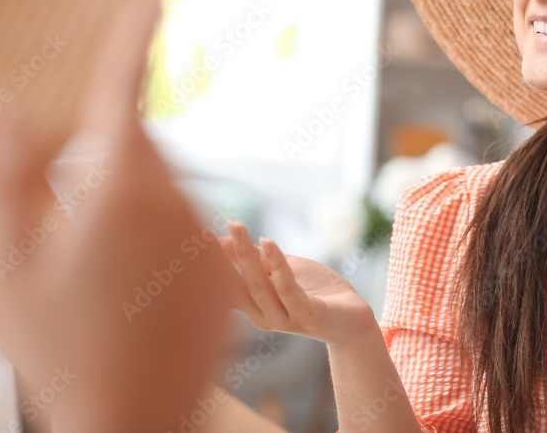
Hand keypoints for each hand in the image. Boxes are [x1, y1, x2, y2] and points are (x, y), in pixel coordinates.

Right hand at [0, 0, 236, 432]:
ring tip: (100, 277)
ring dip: (132, 207)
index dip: (131, 42)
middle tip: (66, 223)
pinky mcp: (226, 273)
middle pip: (140, 148)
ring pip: (167, 190)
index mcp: (118, 193)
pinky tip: (135, 295)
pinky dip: (162, 242)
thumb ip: (8, 179)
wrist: (129, 420)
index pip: (122, 96)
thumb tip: (9, 108)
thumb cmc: (52, 347)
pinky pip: (192, 231)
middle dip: (104, 161)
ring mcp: (207, 241)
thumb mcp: (6, 266)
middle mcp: (177, 205)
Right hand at [219, 221, 375, 348]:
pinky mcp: (307, 315)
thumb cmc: (315, 292)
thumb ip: (255, 259)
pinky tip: (268, 242)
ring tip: (236, 227)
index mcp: (254, 307)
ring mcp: (284, 319)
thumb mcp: (281, 270)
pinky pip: (288, 288)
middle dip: (222, 256)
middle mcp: (263, 317)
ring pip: (258, 286)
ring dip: (245, 255)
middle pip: (237, 285)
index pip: (225, 286)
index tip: (193, 237)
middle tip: (206, 229)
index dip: (209, 263)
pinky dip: (277, 264)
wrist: (353, 317)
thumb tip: (222, 240)